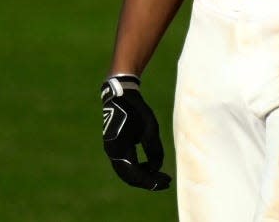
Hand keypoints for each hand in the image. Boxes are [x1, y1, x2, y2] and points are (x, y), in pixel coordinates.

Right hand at [101, 75, 171, 190]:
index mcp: (120, 149)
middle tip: (165, 182)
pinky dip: (137, 168)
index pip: (135, 174)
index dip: (151, 181)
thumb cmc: (137, 109)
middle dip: (148, 181)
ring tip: (160, 174)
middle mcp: (113, 153)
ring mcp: (112, 150)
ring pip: (127, 172)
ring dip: (143, 175)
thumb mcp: (150, 128)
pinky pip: (125, 164)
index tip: (166, 182)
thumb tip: (156, 168)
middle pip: (130, 177)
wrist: (121, 95)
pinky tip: (150, 165)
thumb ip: (154, 149)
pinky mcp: (114, 147)